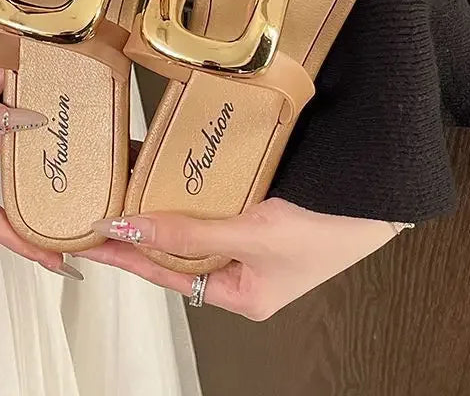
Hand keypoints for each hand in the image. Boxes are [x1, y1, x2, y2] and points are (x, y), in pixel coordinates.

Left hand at [80, 198, 405, 319]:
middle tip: (101, 209)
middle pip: (176, 250)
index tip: (95, 240)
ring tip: (123, 189)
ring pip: (191, 224)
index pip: (169, 274)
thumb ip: (191, 233)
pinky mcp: (253, 211)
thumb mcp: (253, 236)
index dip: (129, 256)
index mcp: (239, 295)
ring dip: (161, 205)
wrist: (374, 196)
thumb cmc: (327, 229)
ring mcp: (246, 241)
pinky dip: (187, 190)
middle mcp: (238, 272)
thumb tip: (132, 229)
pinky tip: (163, 173)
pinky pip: (210, 203)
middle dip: (140, 230)